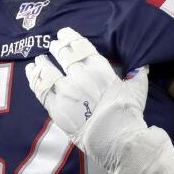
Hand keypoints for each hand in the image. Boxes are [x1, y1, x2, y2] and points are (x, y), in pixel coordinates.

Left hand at [25, 27, 173, 173]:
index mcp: (99, 69)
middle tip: (54, 44)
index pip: (81, 47)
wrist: (117, 140)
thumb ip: (137, 75)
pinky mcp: (55, 108)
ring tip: (39, 60)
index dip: (71, 38)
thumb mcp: (137, 91)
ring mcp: (65, 92)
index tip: (65, 33)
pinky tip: (31, 71)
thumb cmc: (128, 115)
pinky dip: (33, 78)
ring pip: (47, 70)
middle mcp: (79, 76)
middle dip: (57, 47)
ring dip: (43, 62)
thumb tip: (143, 66)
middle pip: (62, 54)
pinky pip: (40, 89)